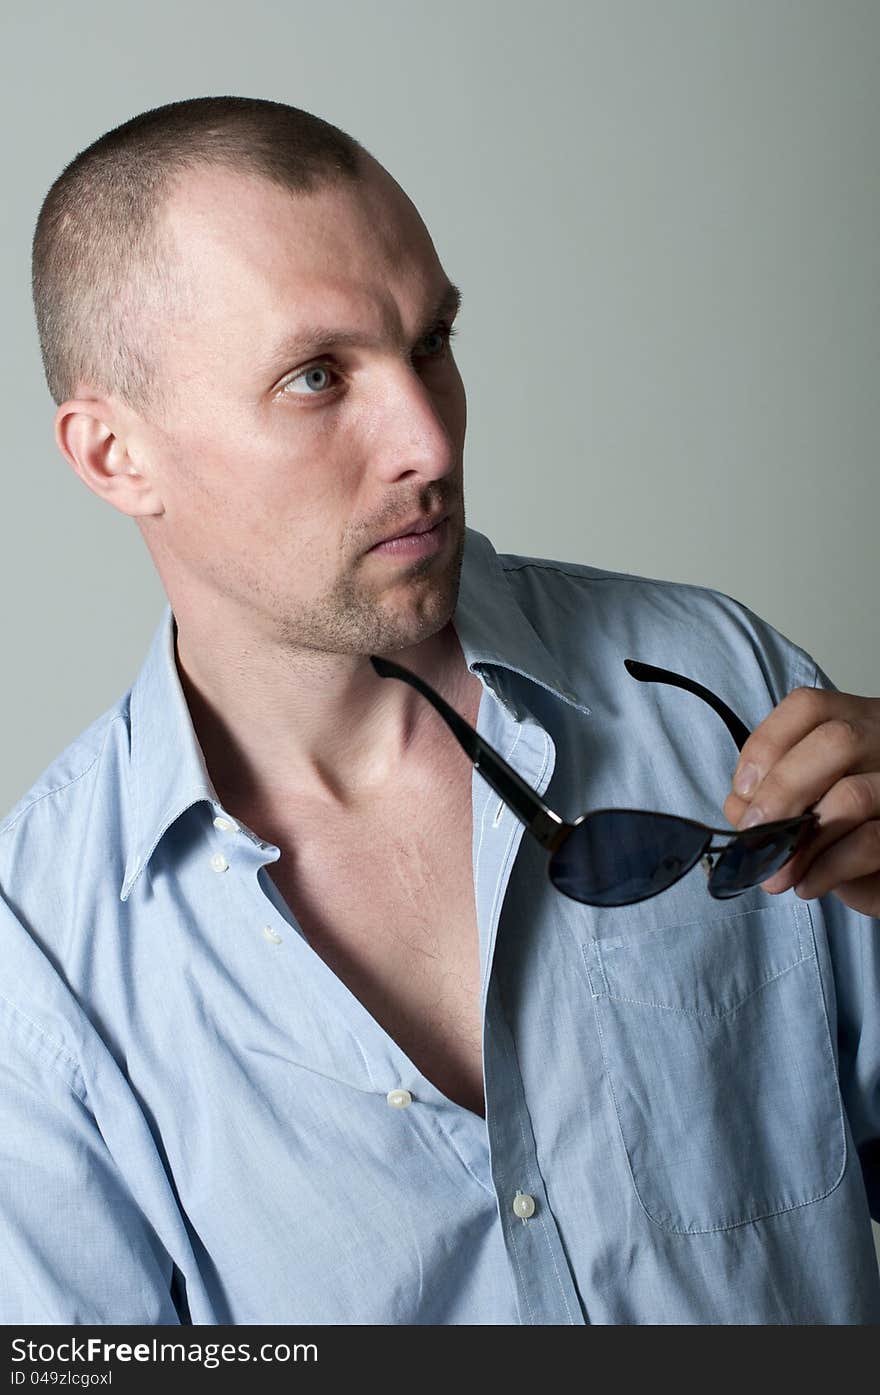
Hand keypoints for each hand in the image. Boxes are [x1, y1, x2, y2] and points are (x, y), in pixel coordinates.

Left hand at [722, 686, 879, 916]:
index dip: (766, 745)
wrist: (879, 870)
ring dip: (801, 842)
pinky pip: (870, 843)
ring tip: (776, 873)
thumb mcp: (801, 802)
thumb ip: (768, 795)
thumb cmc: (838, 829)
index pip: (808, 707)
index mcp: (854, 723)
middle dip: (782, 791)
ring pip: (853, 795)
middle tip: (754, 834)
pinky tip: (807, 883)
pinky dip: (828, 867)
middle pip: (835, 742)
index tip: (742, 790)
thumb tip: (741, 808)